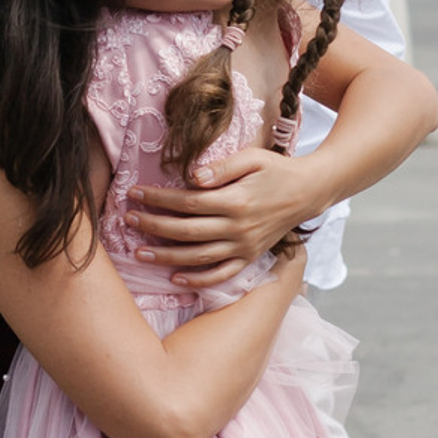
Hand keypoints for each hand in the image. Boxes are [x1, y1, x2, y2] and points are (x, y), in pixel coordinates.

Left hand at [127, 146, 320, 289]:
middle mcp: (238, 228)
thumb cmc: (276, 169)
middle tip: (128, 219)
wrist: (309, 192)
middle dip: (153, 226)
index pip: (188, 202)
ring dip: (166, 256)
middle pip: (187, 231)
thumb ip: (222, 167)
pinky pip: (221, 274)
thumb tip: (192, 177)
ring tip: (139, 252)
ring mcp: (244, 247)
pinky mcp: (250, 258)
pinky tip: (175, 278)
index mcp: (236, 200)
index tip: (134, 192)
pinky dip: (198, 280)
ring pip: (198, 257)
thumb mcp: (252, 158)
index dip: (158, 198)